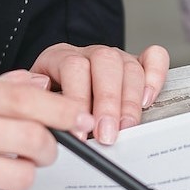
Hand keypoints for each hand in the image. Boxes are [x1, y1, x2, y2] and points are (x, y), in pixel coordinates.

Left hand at [29, 43, 169, 144]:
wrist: (57, 88)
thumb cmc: (48, 100)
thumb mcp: (35, 101)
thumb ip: (38, 104)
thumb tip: (49, 115)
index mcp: (60, 57)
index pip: (73, 68)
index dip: (77, 100)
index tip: (79, 132)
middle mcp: (90, 54)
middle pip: (105, 64)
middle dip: (108, 103)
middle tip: (106, 135)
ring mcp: (116, 57)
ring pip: (130, 67)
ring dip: (130, 102)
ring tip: (125, 128)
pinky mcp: (137, 63)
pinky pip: (154, 58)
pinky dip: (155, 77)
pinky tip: (148, 100)